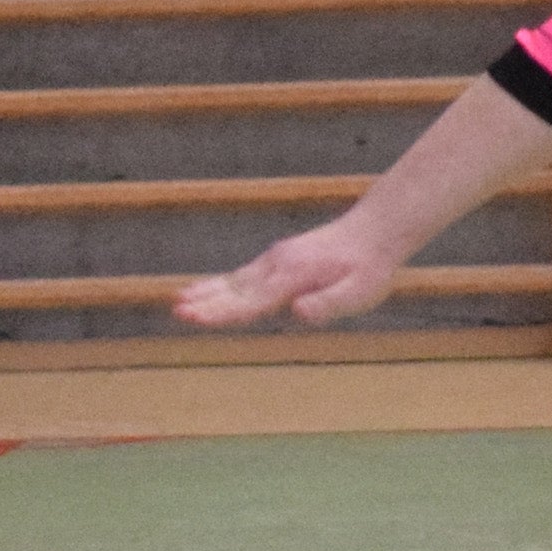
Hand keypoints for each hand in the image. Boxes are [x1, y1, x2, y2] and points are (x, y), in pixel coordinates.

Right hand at [175, 217, 401, 329]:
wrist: (374, 231)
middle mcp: (277, 266)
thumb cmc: (369, 268)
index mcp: (293, 277)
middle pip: (235, 290)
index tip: (193, 319)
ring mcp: (275, 260)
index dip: (221, 313)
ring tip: (179, 303)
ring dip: (206, 292)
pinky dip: (220, 283)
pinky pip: (243, 274)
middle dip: (205, 303)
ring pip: (235, 280)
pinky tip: (206, 290)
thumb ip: (328, 303)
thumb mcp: (359, 292)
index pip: (251, 301)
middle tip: (176, 313)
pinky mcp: (277, 258)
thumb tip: (298, 311)